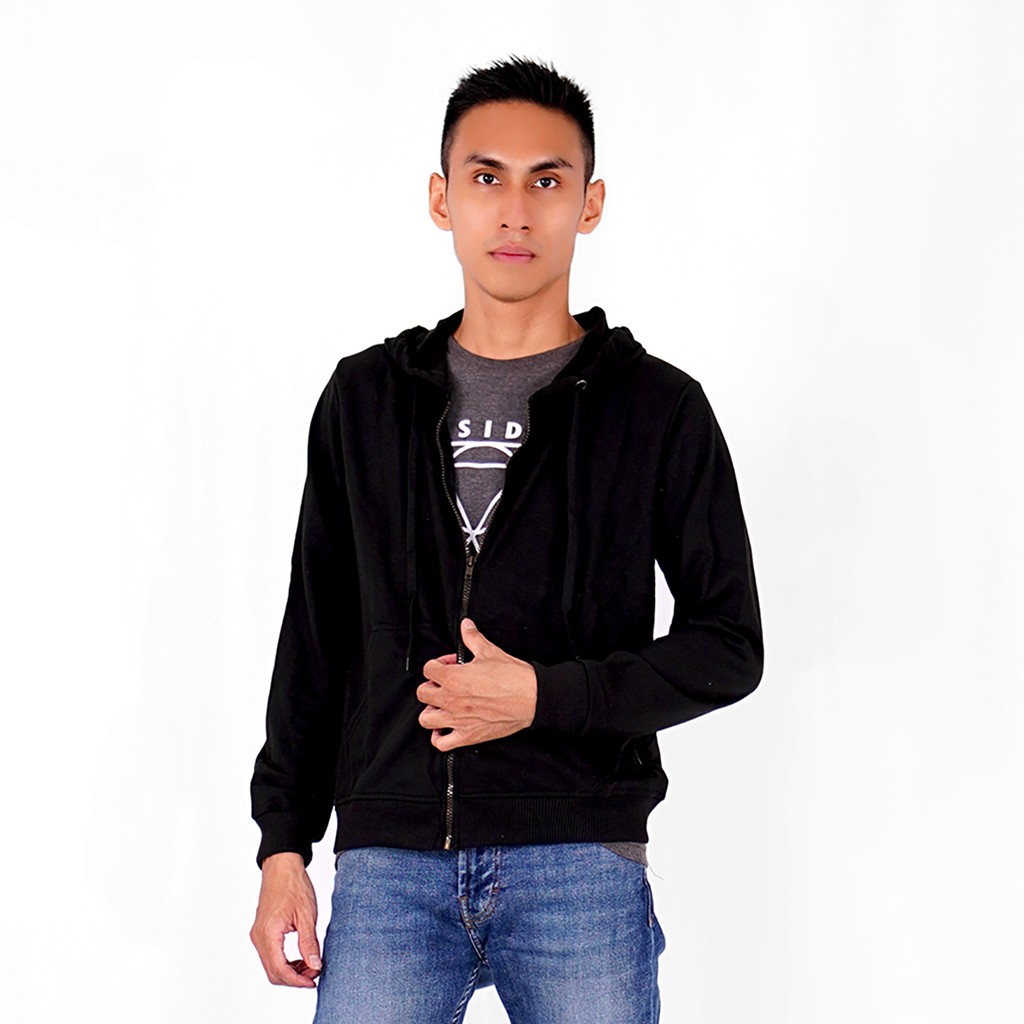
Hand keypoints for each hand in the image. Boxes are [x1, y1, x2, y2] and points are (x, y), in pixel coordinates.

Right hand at [250, 852, 320, 987]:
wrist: (282, 866)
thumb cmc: (293, 885)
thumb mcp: (306, 914)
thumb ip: (309, 942)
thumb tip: (314, 965)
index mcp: (268, 933)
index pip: (279, 970)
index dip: (297, 981)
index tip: (313, 980)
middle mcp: (259, 937)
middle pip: (273, 972)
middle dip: (294, 978)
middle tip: (314, 973)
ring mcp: (258, 934)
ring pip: (271, 965)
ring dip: (290, 971)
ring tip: (310, 965)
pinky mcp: (261, 931)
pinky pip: (270, 955)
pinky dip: (284, 961)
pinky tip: (300, 958)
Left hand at [417, 618, 537, 751]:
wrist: (532, 698)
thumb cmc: (513, 676)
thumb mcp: (490, 651)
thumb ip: (472, 638)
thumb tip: (466, 626)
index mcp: (453, 678)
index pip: (428, 669)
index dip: (439, 664)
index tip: (451, 665)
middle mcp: (451, 700)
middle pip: (423, 693)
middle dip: (432, 686)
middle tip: (446, 684)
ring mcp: (458, 720)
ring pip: (426, 719)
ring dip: (431, 710)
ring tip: (443, 705)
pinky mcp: (468, 736)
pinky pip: (441, 743)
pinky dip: (439, 737)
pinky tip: (446, 727)